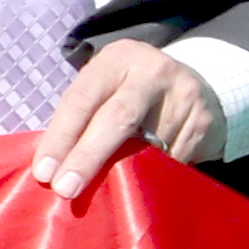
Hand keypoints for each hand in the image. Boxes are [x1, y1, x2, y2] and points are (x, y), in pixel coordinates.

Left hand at [30, 42, 224, 201]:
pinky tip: (143, 180)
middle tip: (66, 189)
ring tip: (108, 190)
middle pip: (118, 118)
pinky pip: (173, 159)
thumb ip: (83, 118)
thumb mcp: (105, 89)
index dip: (62, 137)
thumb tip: (54, 168)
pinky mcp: (203, 121)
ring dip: (123, 174)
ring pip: (148, 146)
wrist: (194, 83)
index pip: (83, 99)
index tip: (45, 173)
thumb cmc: (130, 92)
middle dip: (88, 157)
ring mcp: (183, 94)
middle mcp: (152, 71)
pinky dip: (153, 175)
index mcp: (117, 58)